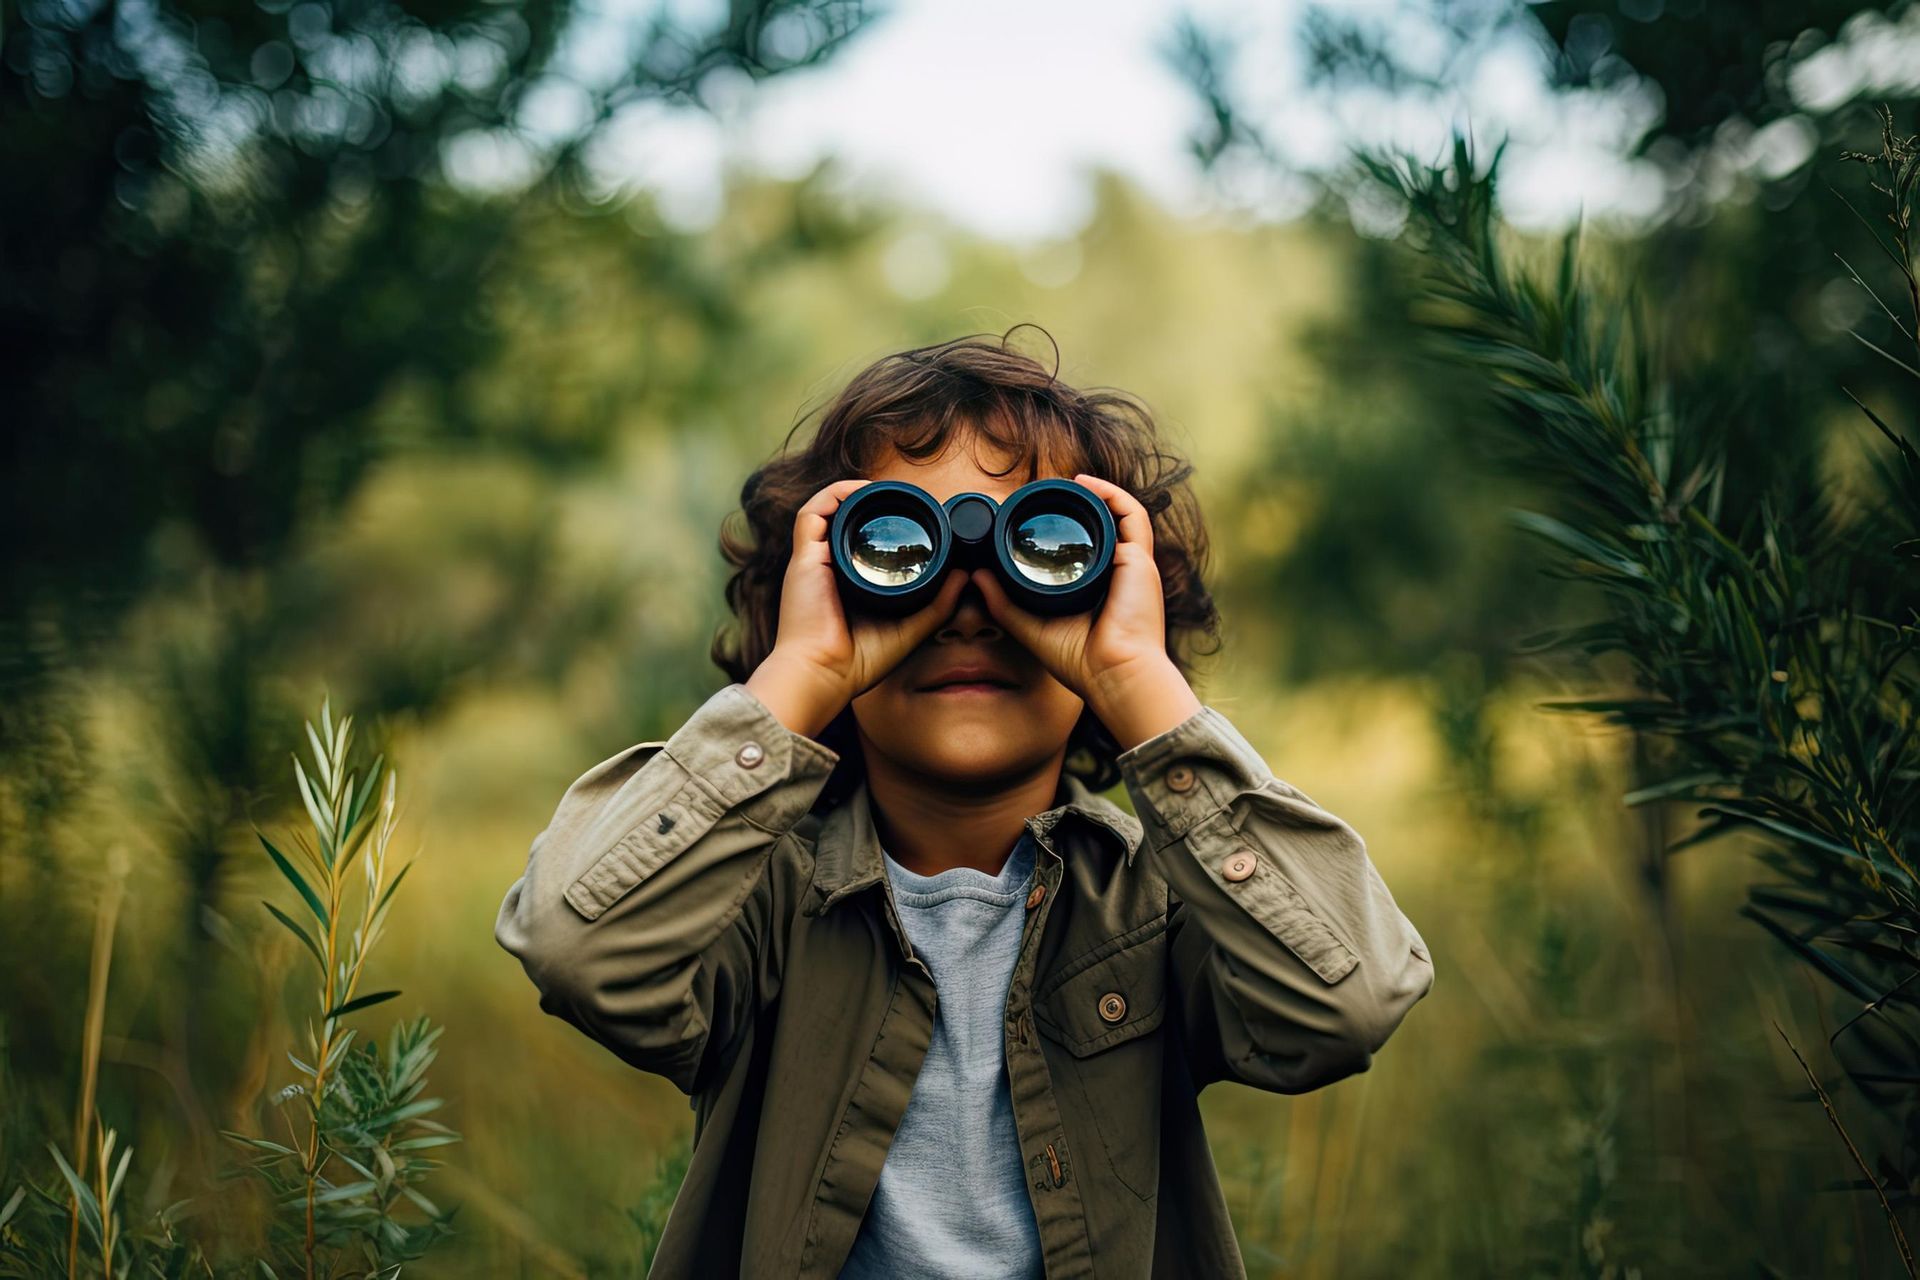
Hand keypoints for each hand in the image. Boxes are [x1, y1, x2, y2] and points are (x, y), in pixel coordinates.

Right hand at [746, 479, 968, 737]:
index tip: (913, 517)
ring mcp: (813, 561)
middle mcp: (827, 568)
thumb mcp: (910, 629)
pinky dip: (834, 495)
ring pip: (828, 510)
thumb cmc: (858, 662)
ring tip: (886, 491)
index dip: (883, 524)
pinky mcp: (803, 558)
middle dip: (872, 503)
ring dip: (854, 493)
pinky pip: (811, 512)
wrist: (822, 675)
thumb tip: (964, 574)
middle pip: (845, 521)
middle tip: (905, 500)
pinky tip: (861, 492)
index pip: (860, 542)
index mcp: (846, 584)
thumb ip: (938, 604)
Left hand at [970, 473, 1200, 748]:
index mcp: (1099, 587)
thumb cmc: (1081, 661)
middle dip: (1080, 505)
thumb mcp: (1031, 627)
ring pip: (1119, 515)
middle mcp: (1118, 572)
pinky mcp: (1140, 560)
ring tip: (1070, 483)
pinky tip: (1086, 485)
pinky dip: (1112, 494)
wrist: (1114, 675)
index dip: (1066, 527)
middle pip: (1103, 526)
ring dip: (1096, 493)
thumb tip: (976, 574)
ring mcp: (1132, 564)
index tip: (1038, 515)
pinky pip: (1133, 515)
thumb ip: (1003, 602)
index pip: (1086, 547)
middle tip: (1048, 495)